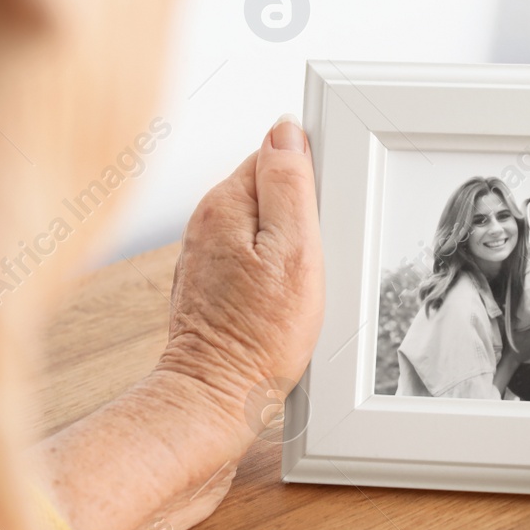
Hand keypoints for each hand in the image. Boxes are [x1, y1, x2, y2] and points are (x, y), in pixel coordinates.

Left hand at [37, 116, 323, 529]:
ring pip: (262, 227)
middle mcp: (206, 222)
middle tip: (314, 258)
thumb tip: (286, 129)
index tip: (324, 217)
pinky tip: (282, 302)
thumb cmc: (258, 336)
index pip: (274, 155)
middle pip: (268, 190)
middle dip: (299, 215)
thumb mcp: (294, 252)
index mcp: (224, 202)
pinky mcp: (211, 285)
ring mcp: (205, 255)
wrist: (214, 400)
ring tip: (299, 286)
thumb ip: (290, 185)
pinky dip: (272, 273)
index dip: (310, 181)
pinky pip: (252, 259)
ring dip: (288, 247)